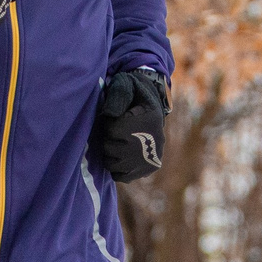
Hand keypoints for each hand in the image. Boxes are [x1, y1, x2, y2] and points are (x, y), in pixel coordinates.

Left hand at [94, 67, 168, 182]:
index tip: (118, 119)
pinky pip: (119, 175)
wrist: (153, 113)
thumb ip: (118, 95)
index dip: (110, 123)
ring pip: (111, 163)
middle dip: (109, 138)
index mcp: (147, 120)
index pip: (112, 129)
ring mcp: (148, 160)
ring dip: (111, 153)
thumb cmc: (135, 98)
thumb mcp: (129, 86)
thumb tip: (109, 115)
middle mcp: (150, 143)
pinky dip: (117, 167)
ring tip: (119, 142)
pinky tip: (122, 155)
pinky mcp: (146, 171)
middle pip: (110, 147)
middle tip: (118, 132)